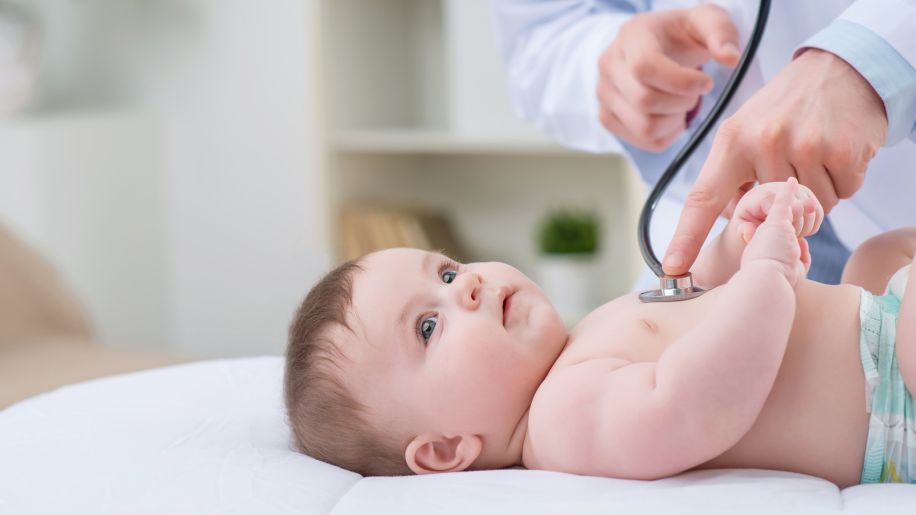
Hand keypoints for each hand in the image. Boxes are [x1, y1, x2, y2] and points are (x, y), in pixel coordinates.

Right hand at [597, 4, 739, 150]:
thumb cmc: (682, 34)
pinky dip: (666, 136)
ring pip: (643, 127)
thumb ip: (722, 33)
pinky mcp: (607, 117)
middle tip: (696, 93)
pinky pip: (641, 141)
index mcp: (631, 35)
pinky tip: (673, 117)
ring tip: (683, 105)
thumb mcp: (707, 21)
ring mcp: (604, 94)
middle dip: (682, 102)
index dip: (680, 82)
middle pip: (645, 101)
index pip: (645, 67)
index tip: (706, 82)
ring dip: (674, 122)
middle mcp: (609, 64)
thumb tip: (730, 58)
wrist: (657, 46)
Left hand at [663, 48, 886, 275]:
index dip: (686, 237)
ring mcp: (805, 145)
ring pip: (810, 210)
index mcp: (731, 141)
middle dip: (781, 206)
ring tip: (815, 154)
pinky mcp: (843, 151)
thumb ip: (734, 178)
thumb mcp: (746, 131)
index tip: (674, 268)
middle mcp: (764, 142)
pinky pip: (842, 195)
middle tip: (791, 167)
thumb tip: (742, 228)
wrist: (843, 67)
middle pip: (770, 214)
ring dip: (816, 193)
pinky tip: (837, 152)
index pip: (703, 198)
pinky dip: (843, 181)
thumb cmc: (786, 108)